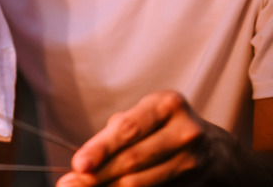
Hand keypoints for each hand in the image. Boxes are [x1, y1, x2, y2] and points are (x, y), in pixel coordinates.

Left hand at [56, 90, 238, 185]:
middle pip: (133, 159)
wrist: (214, 149)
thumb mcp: (141, 117)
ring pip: (141, 183)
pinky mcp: (193, 183)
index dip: (101, 149)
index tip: (79, 164)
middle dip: (98, 175)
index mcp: (167, 105)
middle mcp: (185, 132)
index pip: (128, 129)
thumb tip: (81, 165)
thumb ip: (112, 136)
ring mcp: (192, 161)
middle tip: (70, 184)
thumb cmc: (161, 127)